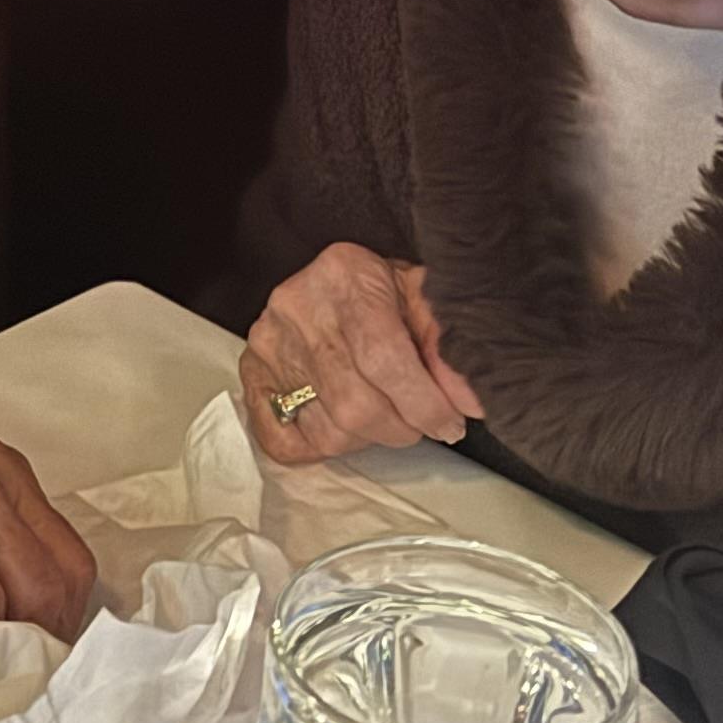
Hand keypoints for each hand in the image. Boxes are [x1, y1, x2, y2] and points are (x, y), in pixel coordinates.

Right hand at [240, 243, 485, 464]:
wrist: (332, 282)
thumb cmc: (383, 292)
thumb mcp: (423, 300)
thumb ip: (449, 347)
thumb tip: (469, 401)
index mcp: (345, 274)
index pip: (384, 357)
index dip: (424, 403)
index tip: (451, 423)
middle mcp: (296, 306)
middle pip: (354, 402)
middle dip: (401, 427)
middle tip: (422, 422)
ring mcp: (267, 344)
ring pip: (326, 429)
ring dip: (368, 439)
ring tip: (385, 418)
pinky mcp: (253, 375)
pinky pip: (283, 440)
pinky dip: (321, 448)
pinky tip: (345, 427)